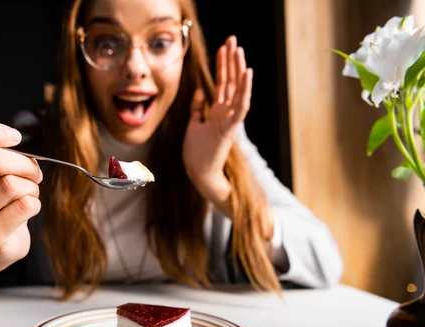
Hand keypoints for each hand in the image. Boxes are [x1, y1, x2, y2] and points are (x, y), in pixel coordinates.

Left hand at [182, 36, 252, 213]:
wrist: (199, 172)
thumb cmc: (197, 152)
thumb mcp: (193, 125)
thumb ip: (197, 108)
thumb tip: (200, 91)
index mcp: (218, 111)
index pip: (222, 83)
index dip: (223, 65)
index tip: (224, 47)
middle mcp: (226, 113)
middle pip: (230, 82)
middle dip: (231, 60)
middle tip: (233, 39)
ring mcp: (230, 119)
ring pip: (237, 90)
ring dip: (238, 69)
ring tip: (239, 50)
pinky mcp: (231, 128)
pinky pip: (240, 106)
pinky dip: (244, 90)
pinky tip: (246, 73)